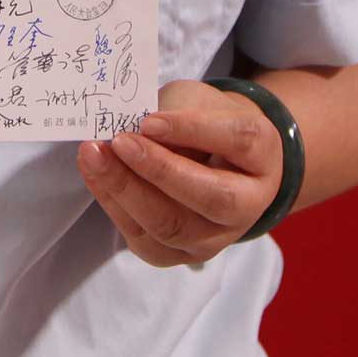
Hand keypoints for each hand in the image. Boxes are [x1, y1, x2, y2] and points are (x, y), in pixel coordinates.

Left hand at [75, 78, 285, 267]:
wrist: (212, 162)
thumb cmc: (205, 123)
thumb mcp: (198, 101)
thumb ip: (175, 111)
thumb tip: (133, 128)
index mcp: (263, 155)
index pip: (238, 140)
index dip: (192, 128)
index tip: (149, 120)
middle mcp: (249, 204)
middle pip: (212, 197)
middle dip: (159, 169)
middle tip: (119, 141)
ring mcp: (215, 237)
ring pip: (172, 226)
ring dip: (126, 189)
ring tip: (93, 155)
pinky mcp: (178, 255)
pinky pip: (143, 238)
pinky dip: (113, 203)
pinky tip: (95, 174)